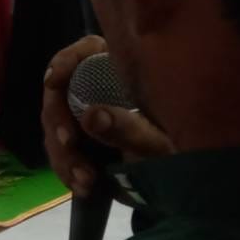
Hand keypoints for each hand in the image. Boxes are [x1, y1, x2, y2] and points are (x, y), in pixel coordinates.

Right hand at [42, 36, 173, 197]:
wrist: (187, 185)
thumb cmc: (183, 152)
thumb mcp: (161, 141)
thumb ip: (130, 128)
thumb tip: (91, 115)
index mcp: (120, 72)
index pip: (84, 53)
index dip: (65, 63)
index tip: (52, 82)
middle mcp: (99, 88)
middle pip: (61, 92)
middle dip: (58, 121)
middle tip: (67, 143)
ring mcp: (85, 114)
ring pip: (56, 125)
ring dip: (63, 153)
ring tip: (84, 180)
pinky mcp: (81, 141)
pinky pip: (61, 150)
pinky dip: (67, 169)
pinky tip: (82, 185)